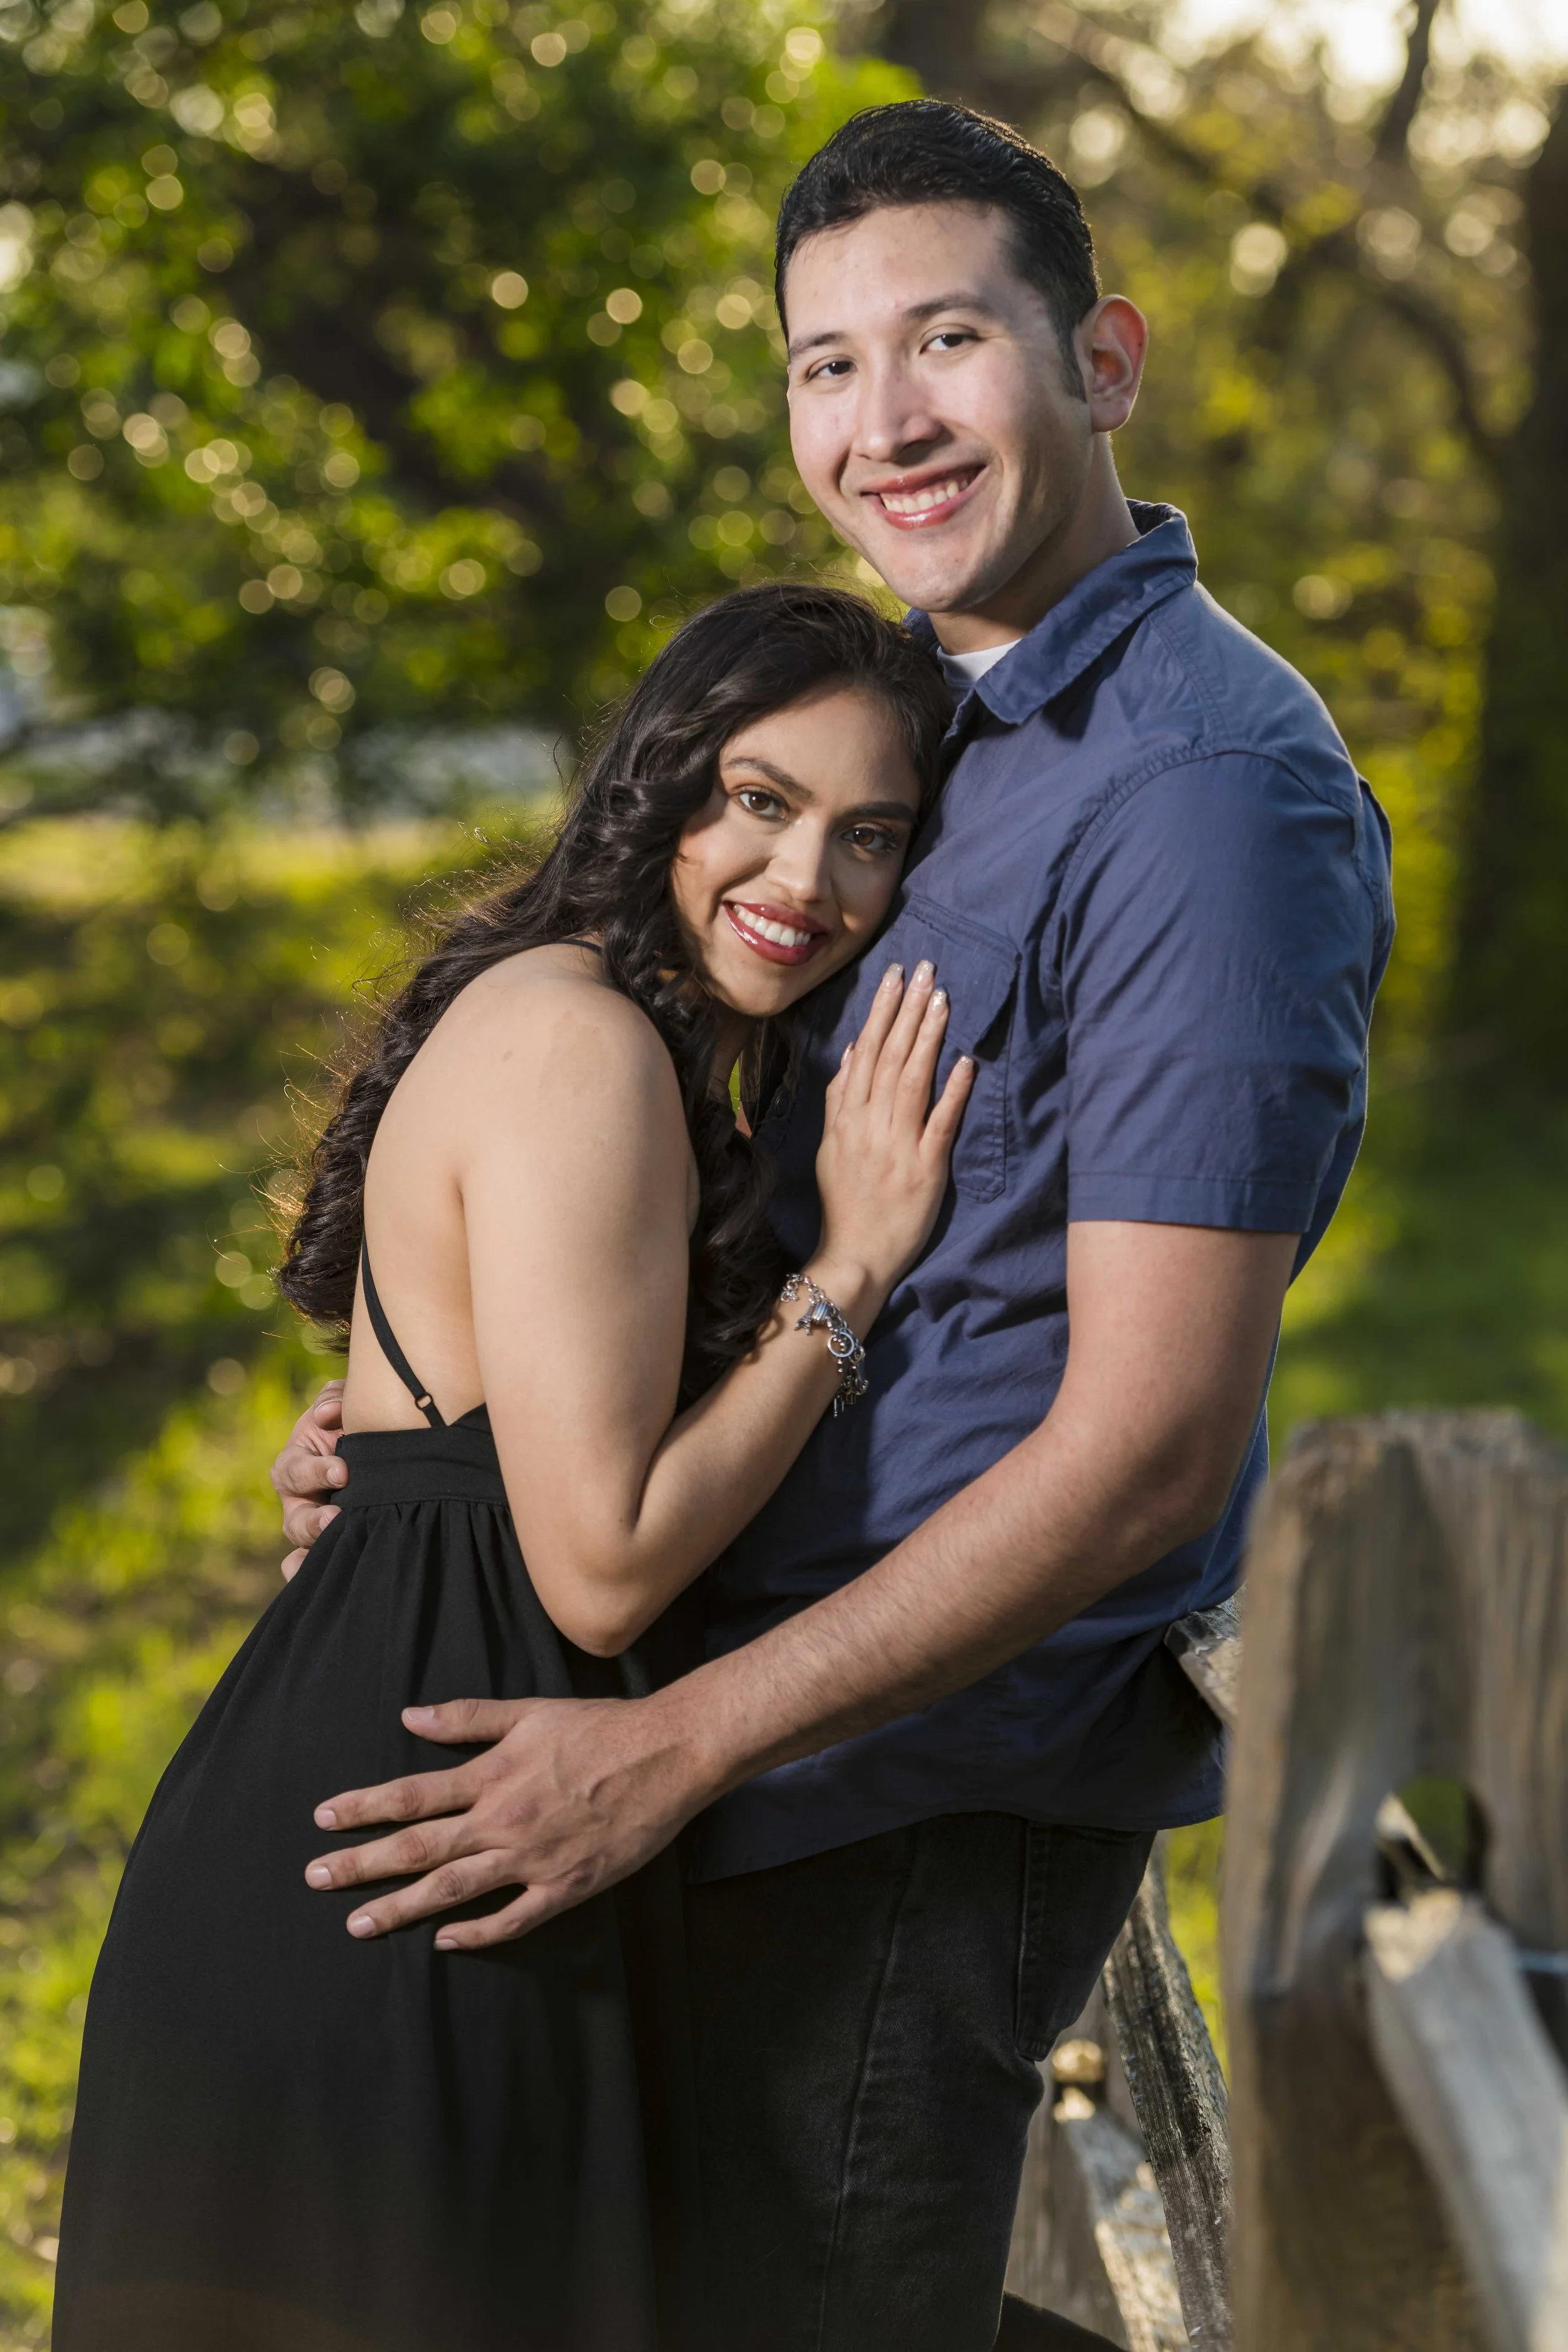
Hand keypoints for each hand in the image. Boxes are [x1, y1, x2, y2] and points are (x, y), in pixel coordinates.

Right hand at [271, 1380, 348, 1578]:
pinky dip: (310, 1575)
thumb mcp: (340, 1404)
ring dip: (318, 1550)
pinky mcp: (331, 1545)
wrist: (377, 1442)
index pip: (295, 1471)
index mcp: (296, 1464)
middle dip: (315, 1523)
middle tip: (337, 1517)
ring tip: (339, 1547)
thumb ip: (333, 1400)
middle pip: (296, 1522)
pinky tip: (329, 1581)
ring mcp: (314, 1528)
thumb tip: (326, 1416)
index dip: (316, 1472)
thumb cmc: (349, 1421)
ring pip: (305, 1549)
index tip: (343, 1471)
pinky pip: (311, 1568)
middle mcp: (300, 1502)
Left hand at [302, 1691, 705, 1945]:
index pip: (411, 1795)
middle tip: (315, 1879)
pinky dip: (475, 1934)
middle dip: (362, 1864)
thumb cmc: (601, 1727)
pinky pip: (512, 1919)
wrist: (667, 1755)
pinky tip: (443, 1942)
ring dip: (401, 1907)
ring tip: (359, 1923)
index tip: (323, 1819)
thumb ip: (469, 1718)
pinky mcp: (565, 1887)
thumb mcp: (530, 1711)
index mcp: (492, 1775)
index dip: (363, 1807)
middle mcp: (502, 1821)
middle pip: (418, 1848)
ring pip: (453, 1890)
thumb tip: (410, 1716)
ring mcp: (532, 1859)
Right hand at [814, 959, 973, 1299]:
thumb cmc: (846, 1202)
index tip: (895, 976)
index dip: (881, 1012)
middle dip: (907, 1010)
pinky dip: (953, 1093)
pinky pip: (940, 1124)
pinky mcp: (925, 1170)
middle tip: (925, 969)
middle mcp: (869, 1126)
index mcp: (847, 1119)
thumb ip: (839, 1099)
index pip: (866, 1053)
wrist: (854, 1254)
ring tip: (943, 999)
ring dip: (928, 1038)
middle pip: (890, 1058)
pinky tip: (966, 1062)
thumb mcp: (830, 1147)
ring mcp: (897, 1146)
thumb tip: (851, 1052)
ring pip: (913, 1081)